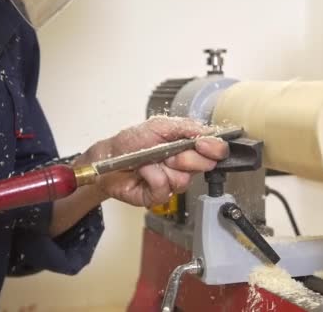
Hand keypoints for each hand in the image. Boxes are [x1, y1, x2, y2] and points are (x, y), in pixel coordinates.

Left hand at [76, 117, 228, 206]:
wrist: (107, 159)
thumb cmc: (131, 142)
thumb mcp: (160, 125)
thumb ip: (187, 127)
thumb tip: (208, 132)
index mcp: (188, 147)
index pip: (215, 150)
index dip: (215, 148)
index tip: (204, 144)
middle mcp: (184, 165)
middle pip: (204, 165)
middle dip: (187, 157)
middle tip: (171, 152)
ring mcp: (172, 182)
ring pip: (184, 179)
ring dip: (165, 167)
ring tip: (151, 160)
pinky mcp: (159, 196)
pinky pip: (164, 188)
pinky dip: (152, 176)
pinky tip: (144, 171)